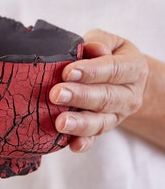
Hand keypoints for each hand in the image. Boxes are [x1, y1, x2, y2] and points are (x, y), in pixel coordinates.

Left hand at [49, 29, 147, 151]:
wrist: (123, 79)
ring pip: (101, 121)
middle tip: (56, 94)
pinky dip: (85, 142)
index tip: (67, 71)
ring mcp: (118, 115)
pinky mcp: (105, 127)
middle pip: (105, 97)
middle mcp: (129, 95)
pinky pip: (96, 137)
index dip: (91, 71)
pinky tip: (73, 145)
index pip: (113, 69)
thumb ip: (99, 43)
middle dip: (80, 96)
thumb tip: (92, 49)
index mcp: (133, 68)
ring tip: (60, 122)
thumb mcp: (109, 43)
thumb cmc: (109, 55)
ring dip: (80, 123)